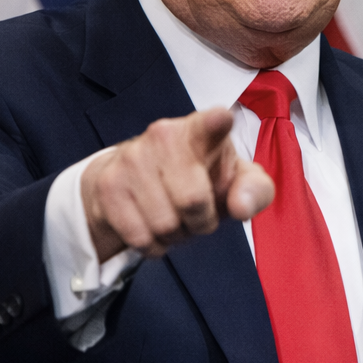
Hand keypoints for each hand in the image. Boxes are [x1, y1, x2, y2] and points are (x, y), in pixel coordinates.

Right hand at [80, 108, 273, 259]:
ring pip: (164, 224)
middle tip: (197, 213)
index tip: (221, 118)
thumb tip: (241, 207)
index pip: (211, 122)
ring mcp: (131, 158)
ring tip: (174, 217)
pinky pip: (139, 236)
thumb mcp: (237, 182)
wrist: (138, 182)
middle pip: (192, 200)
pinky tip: (152, 225)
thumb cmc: (201, 179)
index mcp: (203, 130)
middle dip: (201, 221)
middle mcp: (163, 135)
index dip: (216, 122)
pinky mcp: (108, 184)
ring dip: (174, 234)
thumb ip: (254, 191)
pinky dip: (152, 244)